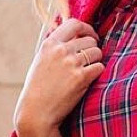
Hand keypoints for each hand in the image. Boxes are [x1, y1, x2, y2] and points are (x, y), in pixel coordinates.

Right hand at [14, 19, 104, 136]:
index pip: (74, 23)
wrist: (36, 113)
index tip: (91, 36)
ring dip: (96, 62)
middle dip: (93, 49)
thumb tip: (75, 35)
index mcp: (49, 44)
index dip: (87, 29)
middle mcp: (60, 50)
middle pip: (89, 40)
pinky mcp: (81, 77)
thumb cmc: (38, 90)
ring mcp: (71, 63)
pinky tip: (88, 82)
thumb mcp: (41, 61)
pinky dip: (97, 74)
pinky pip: (100, 67)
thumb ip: (56, 47)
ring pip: (97, 52)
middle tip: (89, 62)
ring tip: (86, 73)